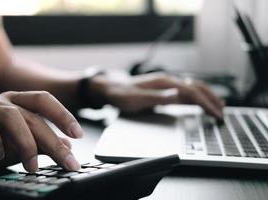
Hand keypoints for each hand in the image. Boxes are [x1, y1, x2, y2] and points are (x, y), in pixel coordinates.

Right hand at [0, 91, 82, 174]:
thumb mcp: (19, 148)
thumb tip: (67, 145)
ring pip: (12, 118)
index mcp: (17, 102)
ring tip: (31, 167)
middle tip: (66, 162)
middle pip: (33, 116)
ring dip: (26, 145)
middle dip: (53, 141)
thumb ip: (42, 143)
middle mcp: (2, 101)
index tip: (78, 134)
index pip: (44, 100)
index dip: (63, 115)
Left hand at [92, 73, 223, 117]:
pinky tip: (202, 104)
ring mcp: (167, 85)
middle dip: (212, 99)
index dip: (205, 102)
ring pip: (193, 89)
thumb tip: (176, 94)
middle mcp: (168, 81)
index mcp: (163, 82)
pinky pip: (186, 93)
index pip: (191, 91)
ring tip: (219, 108)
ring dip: (207, 97)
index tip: (216, 114)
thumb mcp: (136, 99)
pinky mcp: (165, 91)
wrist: (112, 89)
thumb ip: (156, 97)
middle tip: (223, 113)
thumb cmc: (122, 95)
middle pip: (197, 87)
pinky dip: (197, 98)